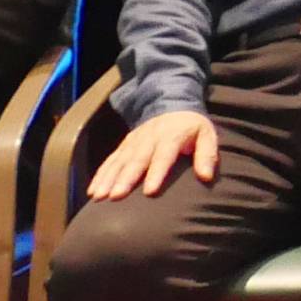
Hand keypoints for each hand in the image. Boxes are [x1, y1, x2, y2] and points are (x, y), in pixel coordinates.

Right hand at [94, 107, 219, 198]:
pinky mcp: (124, 145)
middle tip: (116, 196)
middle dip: (125, 179)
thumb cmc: (192, 127)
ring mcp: (134, 141)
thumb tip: (207, 177)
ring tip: (99, 196)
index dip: (157, 173)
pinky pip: (110, 160)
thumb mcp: (207, 135)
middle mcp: (149, 138)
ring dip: (108, 179)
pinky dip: (101, 175)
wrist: (172, 103)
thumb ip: (207, 155)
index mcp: (171, 136)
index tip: (150, 191)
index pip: (163, 156)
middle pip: (136, 160)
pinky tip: (93, 191)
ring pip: (119, 161)